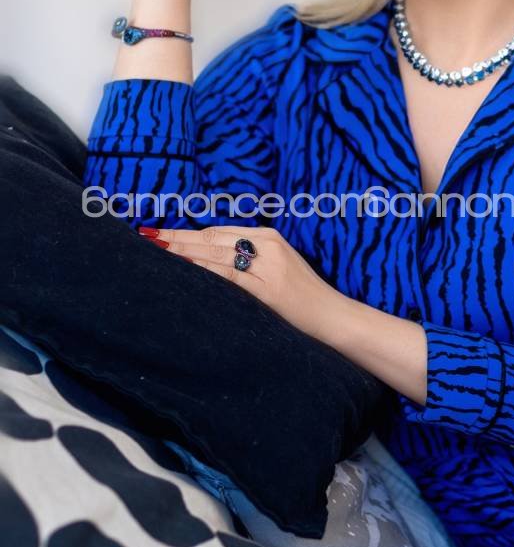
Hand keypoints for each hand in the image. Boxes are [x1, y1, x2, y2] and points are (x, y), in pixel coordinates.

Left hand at [139, 224, 340, 342]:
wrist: (332, 316)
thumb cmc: (303, 297)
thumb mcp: (278, 268)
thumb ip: (250, 260)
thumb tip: (210, 260)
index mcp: (269, 236)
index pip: (219, 230)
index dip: (187, 232)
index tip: (162, 233)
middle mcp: (267, 244)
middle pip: (212, 237)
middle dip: (177, 237)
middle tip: (147, 236)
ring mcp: (268, 265)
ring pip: (216, 253)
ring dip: (183, 251)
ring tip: (156, 249)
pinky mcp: (268, 287)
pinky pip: (228, 276)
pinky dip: (203, 270)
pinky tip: (184, 267)